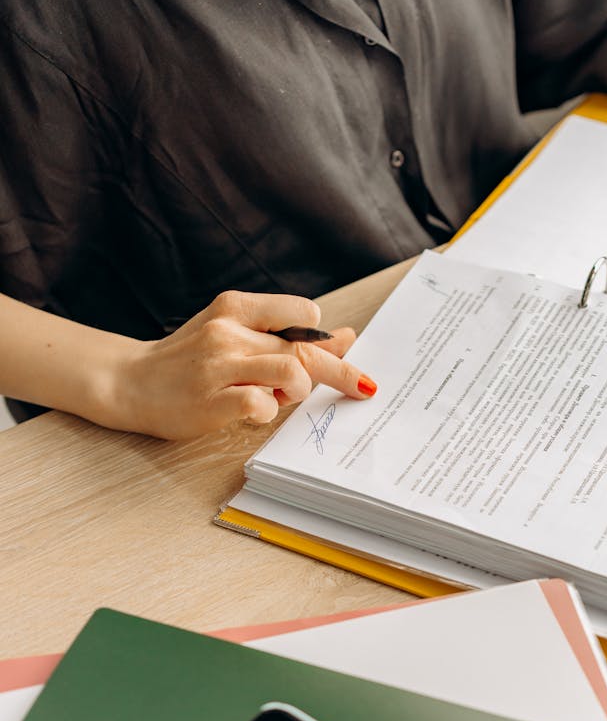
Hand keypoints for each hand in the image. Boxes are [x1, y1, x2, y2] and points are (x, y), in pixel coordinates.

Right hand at [118, 290, 376, 438]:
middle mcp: (228, 331)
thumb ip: (283, 335)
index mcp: (236, 307)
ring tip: (283, 398)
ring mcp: (219, 366)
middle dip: (341, 371)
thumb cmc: (190, 361)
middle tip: (363, 387)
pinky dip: (267, 413)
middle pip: (305, 347)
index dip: (326, 335)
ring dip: (300, 390)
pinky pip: (261, 406)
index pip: (303, 312)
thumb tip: (344, 336)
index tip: (337, 351)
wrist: (130, 383)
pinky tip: (253, 412)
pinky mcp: (211, 401)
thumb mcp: (234, 335)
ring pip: (291, 372)